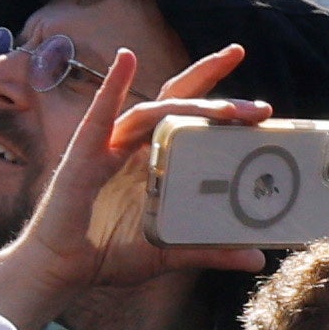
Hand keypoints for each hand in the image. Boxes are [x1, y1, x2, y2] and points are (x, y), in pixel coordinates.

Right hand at [0, 43, 275, 329]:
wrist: (63, 270)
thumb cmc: (109, 254)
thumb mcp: (170, 251)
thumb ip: (210, 250)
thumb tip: (256, 259)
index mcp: (158, 161)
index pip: (194, 122)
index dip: (224, 109)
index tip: (265, 109)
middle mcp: (138, 146)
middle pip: (179, 102)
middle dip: (214, 85)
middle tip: (254, 88)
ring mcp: (112, 146)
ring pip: (156, 111)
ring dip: (193, 104)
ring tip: (229, 110)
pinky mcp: (85, 153)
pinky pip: (101, 114)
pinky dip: (113, 85)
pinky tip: (127, 59)